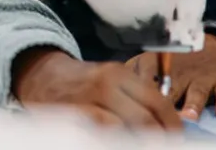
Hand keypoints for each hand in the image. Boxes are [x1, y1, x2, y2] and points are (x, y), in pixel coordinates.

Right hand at [13, 48, 181, 131]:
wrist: (39, 75)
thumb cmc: (79, 83)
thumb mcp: (108, 81)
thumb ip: (132, 97)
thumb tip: (162, 124)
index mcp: (120, 73)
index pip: (159, 102)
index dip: (172, 125)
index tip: (176, 138)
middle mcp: (107, 83)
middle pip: (147, 118)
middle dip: (160, 139)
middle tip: (165, 148)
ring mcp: (89, 99)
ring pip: (127, 128)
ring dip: (141, 142)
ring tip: (145, 146)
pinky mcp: (74, 114)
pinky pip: (104, 134)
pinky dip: (116, 141)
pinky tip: (118, 143)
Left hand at [126, 35, 215, 120]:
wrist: (215, 45)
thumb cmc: (177, 59)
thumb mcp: (152, 58)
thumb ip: (133, 70)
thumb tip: (110, 83)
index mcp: (159, 64)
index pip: (146, 77)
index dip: (140, 90)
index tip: (133, 104)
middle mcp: (180, 71)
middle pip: (171, 87)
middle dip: (166, 100)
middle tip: (160, 111)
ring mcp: (202, 77)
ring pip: (197, 91)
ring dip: (192, 104)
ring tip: (189, 116)